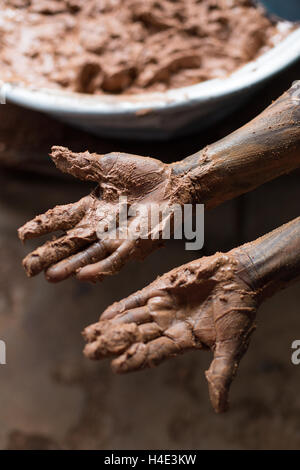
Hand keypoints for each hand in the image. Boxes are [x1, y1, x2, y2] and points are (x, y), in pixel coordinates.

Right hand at [18, 146, 179, 281]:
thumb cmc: (144, 174)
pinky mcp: (136, 244)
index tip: (23, 235)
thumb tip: (53, 153)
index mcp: (92, 208)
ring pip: (88, 255)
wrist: (175, 181)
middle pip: (69, 243)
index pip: (61, 219)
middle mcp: (100, 227)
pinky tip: (83, 276)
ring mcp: (117, 237)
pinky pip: (116, 259)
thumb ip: (81, 165)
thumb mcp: (109, 165)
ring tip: (50, 276)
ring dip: (69, 266)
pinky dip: (99, 267)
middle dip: (49, 255)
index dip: (42, 226)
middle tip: (29, 268)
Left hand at [83, 251, 257, 412]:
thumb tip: (221, 409)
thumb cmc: (239, 312)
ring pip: (132, 319)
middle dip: (112, 344)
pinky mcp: (161, 288)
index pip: (153, 354)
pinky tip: (105, 315)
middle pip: (135, 337)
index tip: (115, 367)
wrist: (241, 278)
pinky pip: (137, 298)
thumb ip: (221, 374)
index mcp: (182, 341)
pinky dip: (122, 306)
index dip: (134, 360)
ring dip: (111, 327)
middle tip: (89, 352)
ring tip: (89, 335)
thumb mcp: (232, 346)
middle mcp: (168, 326)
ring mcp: (163, 307)